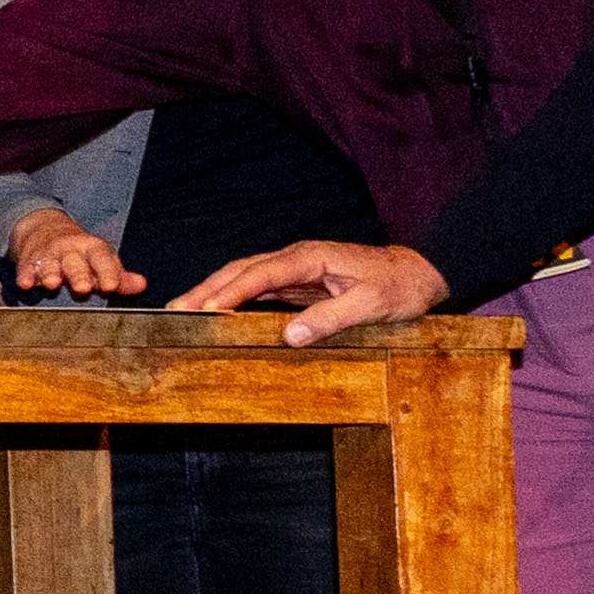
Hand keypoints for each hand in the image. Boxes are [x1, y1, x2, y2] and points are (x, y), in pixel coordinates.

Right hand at [8, 206, 135, 299]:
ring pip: (49, 265)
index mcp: (92, 249)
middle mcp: (70, 250)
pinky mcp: (28, 261)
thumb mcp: (101, 259)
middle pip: (75, 263)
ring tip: (52, 284)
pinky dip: (25, 276)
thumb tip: (142, 285)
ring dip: (50, 274)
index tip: (111, 286)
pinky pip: (26, 268)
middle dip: (78, 275)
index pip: (101, 258)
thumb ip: (120, 276)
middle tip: (82, 289)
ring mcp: (48, 255)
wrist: (44, 229)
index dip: (107, 272)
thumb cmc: (80, 253)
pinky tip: (25, 284)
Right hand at [174, 240, 449, 345]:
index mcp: (312, 258)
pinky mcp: (298, 282)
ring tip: (184, 311)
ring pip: (245, 277)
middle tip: (175, 310)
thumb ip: (332, 318)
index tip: (208, 309)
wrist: (419, 273)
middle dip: (207, 288)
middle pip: (242, 270)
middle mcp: (297, 259)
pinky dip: (232, 298)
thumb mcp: (373, 305)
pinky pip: (257, 288)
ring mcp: (296, 270)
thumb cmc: (399, 286)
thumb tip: (290, 335)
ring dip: (213, 292)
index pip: (263, 273)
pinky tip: (217, 312)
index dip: (233, 291)